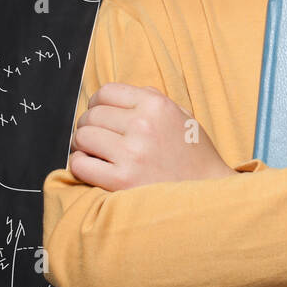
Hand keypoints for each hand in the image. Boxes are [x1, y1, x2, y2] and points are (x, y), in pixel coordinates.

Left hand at [69, 83, 236, 190]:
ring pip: (82, 137)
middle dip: (87, 125)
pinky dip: (80, 165)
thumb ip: (152, 99)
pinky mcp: (121, 181)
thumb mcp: (181, 116)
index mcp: (156, 105)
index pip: (106, 92)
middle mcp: (142, 125)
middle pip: (91, 115)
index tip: (98, 115)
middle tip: (95, 137)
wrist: (206, 194)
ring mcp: (131, 153)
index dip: (96, 103)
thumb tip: (121, 97)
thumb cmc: (193, 155)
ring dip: (82, 145)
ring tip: (93, 153)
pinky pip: (80, 165)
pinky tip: (93, 168)